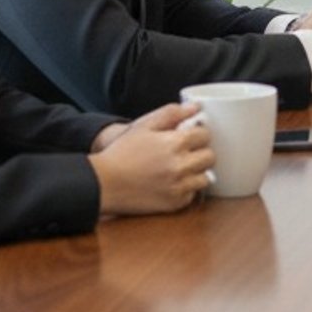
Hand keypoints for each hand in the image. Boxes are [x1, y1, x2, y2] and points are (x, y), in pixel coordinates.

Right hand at [88, 102, 213, 215]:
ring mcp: (178, 186)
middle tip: (187, 153)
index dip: (198, 134)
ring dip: (196, 172)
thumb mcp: (143, 125)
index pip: (205, 135)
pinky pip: (192, 194)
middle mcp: (181, 165)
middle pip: (210, 156)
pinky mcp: (173, 204)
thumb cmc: (121, 153)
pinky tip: (173, 183)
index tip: (190, 137)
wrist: (102, 183)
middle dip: (200, 152)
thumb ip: (172, 113)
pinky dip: (186, 189)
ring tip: (181, 169)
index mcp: (175, 143)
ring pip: (205, 177)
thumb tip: (196, 108)